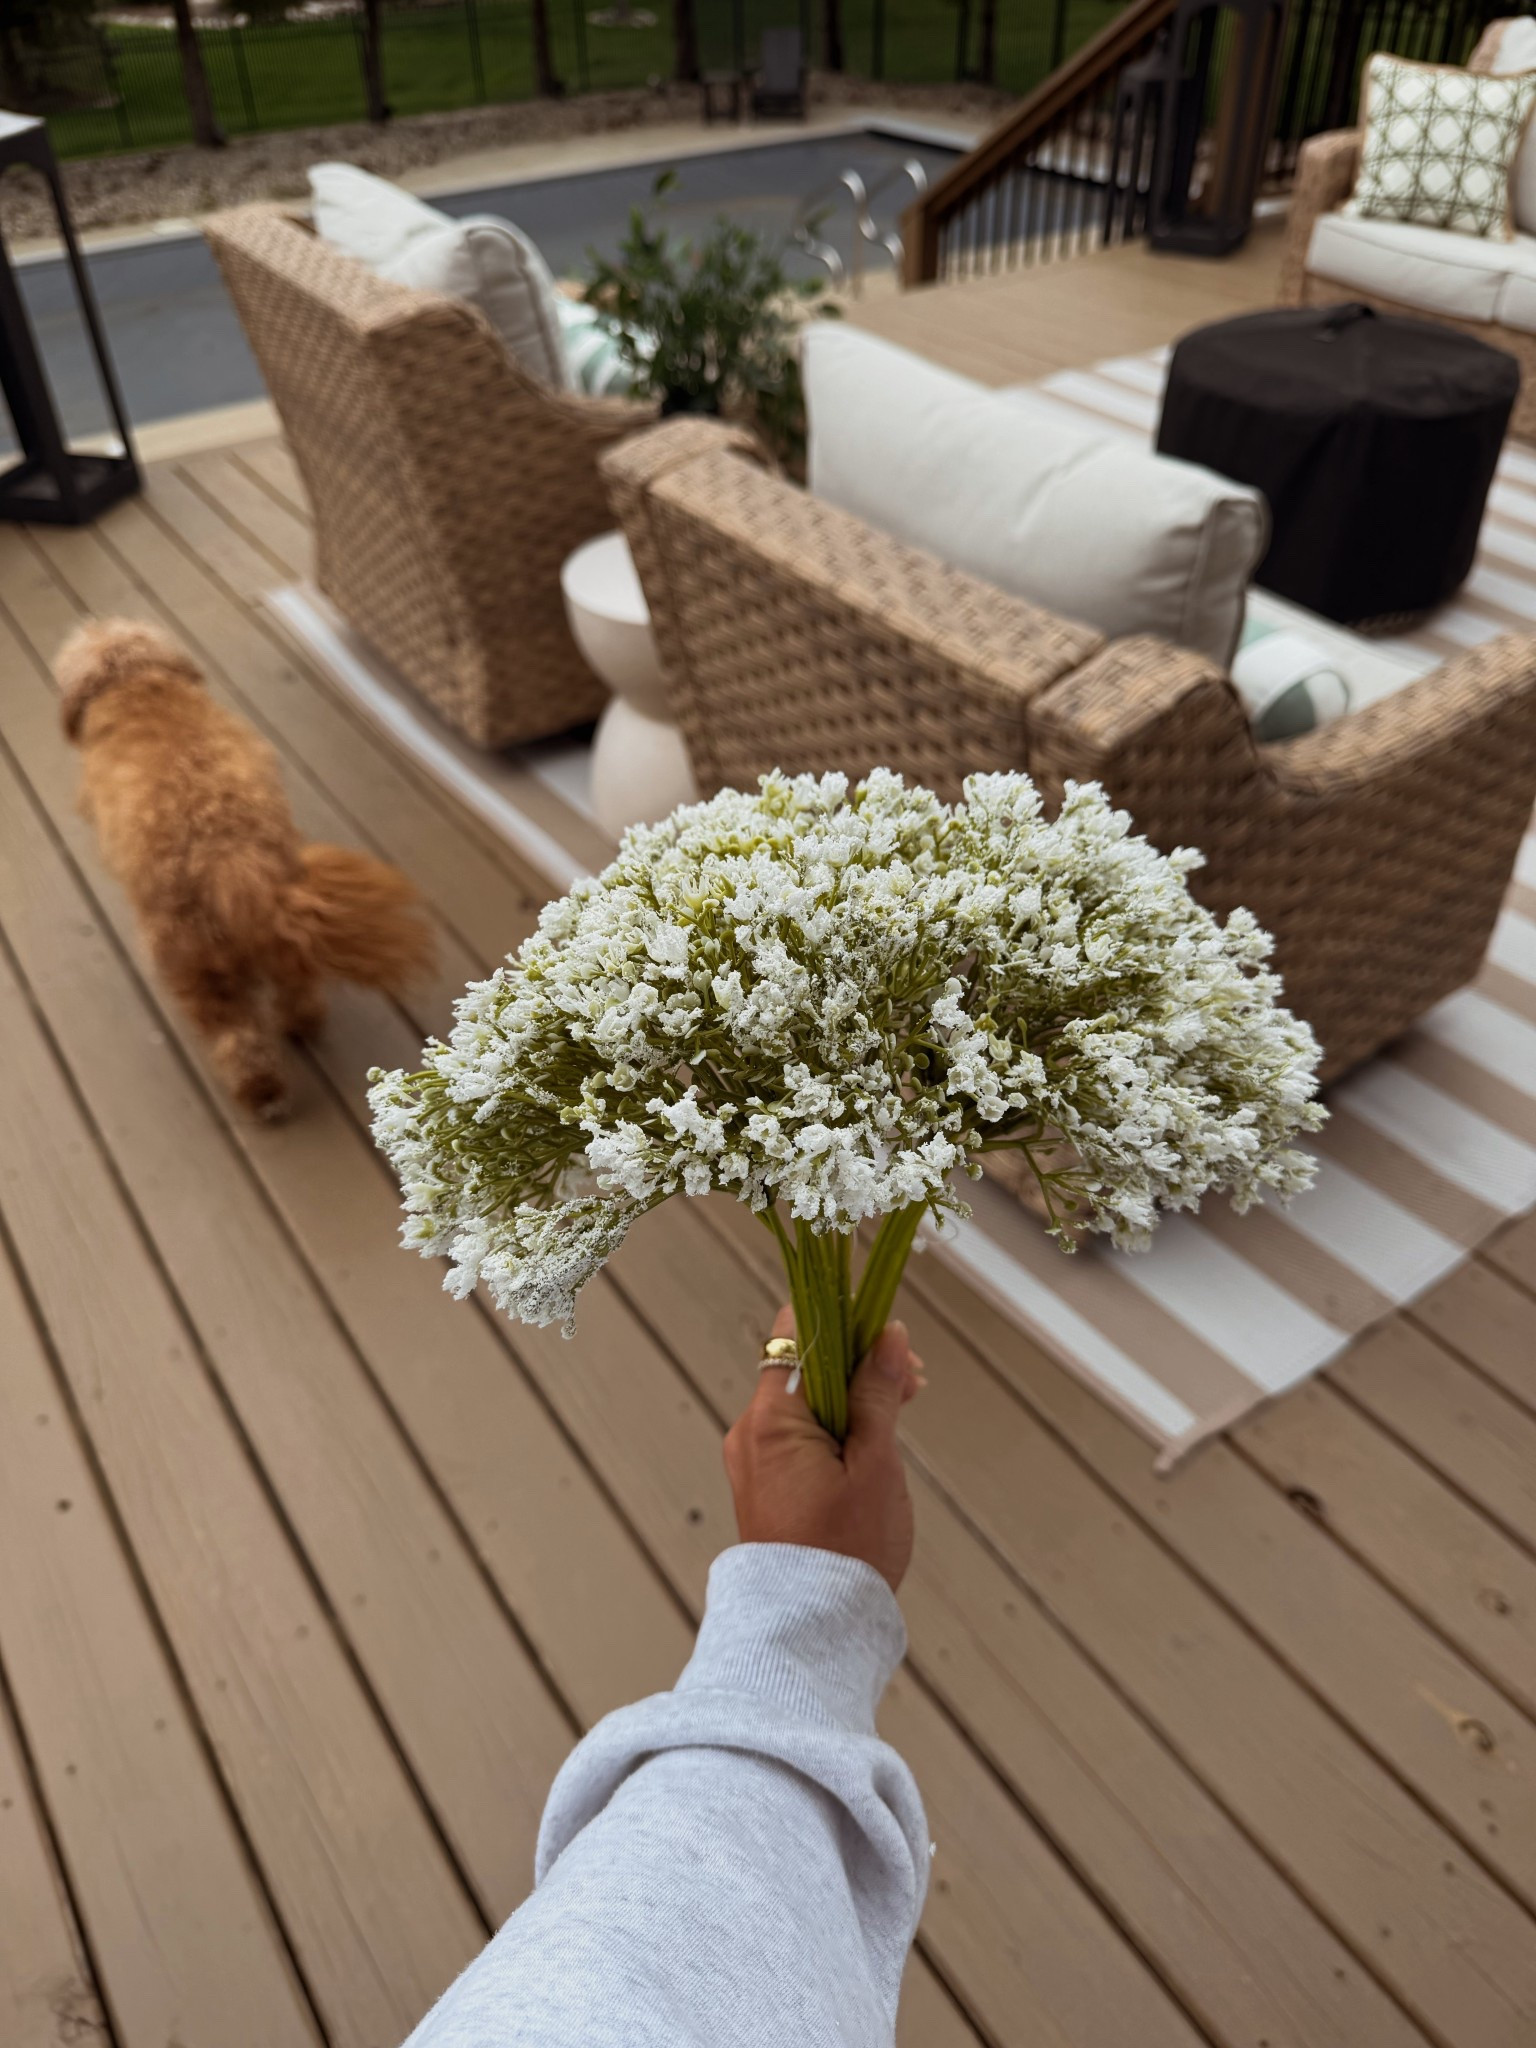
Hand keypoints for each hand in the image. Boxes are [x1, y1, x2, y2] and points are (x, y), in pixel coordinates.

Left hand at [723, 1307, 924, 1592]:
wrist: (810, 1631)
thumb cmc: (845, 1554)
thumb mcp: (875, 1465)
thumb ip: (878, 1393)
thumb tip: (887, 1336)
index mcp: (770, 1418)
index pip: (794, 1332)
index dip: (842, 1321)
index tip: (886, 1332)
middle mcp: (750, 1432)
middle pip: (802, 1365)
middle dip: (858, 1362)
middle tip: (910, 1383)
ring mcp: (754, 1460)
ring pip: (805, 1401)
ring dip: (852, 1396)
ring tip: (898, 1416)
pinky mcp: (765, 1484)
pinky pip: (799, 1435)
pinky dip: (835, 1428)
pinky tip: (871, 1445)